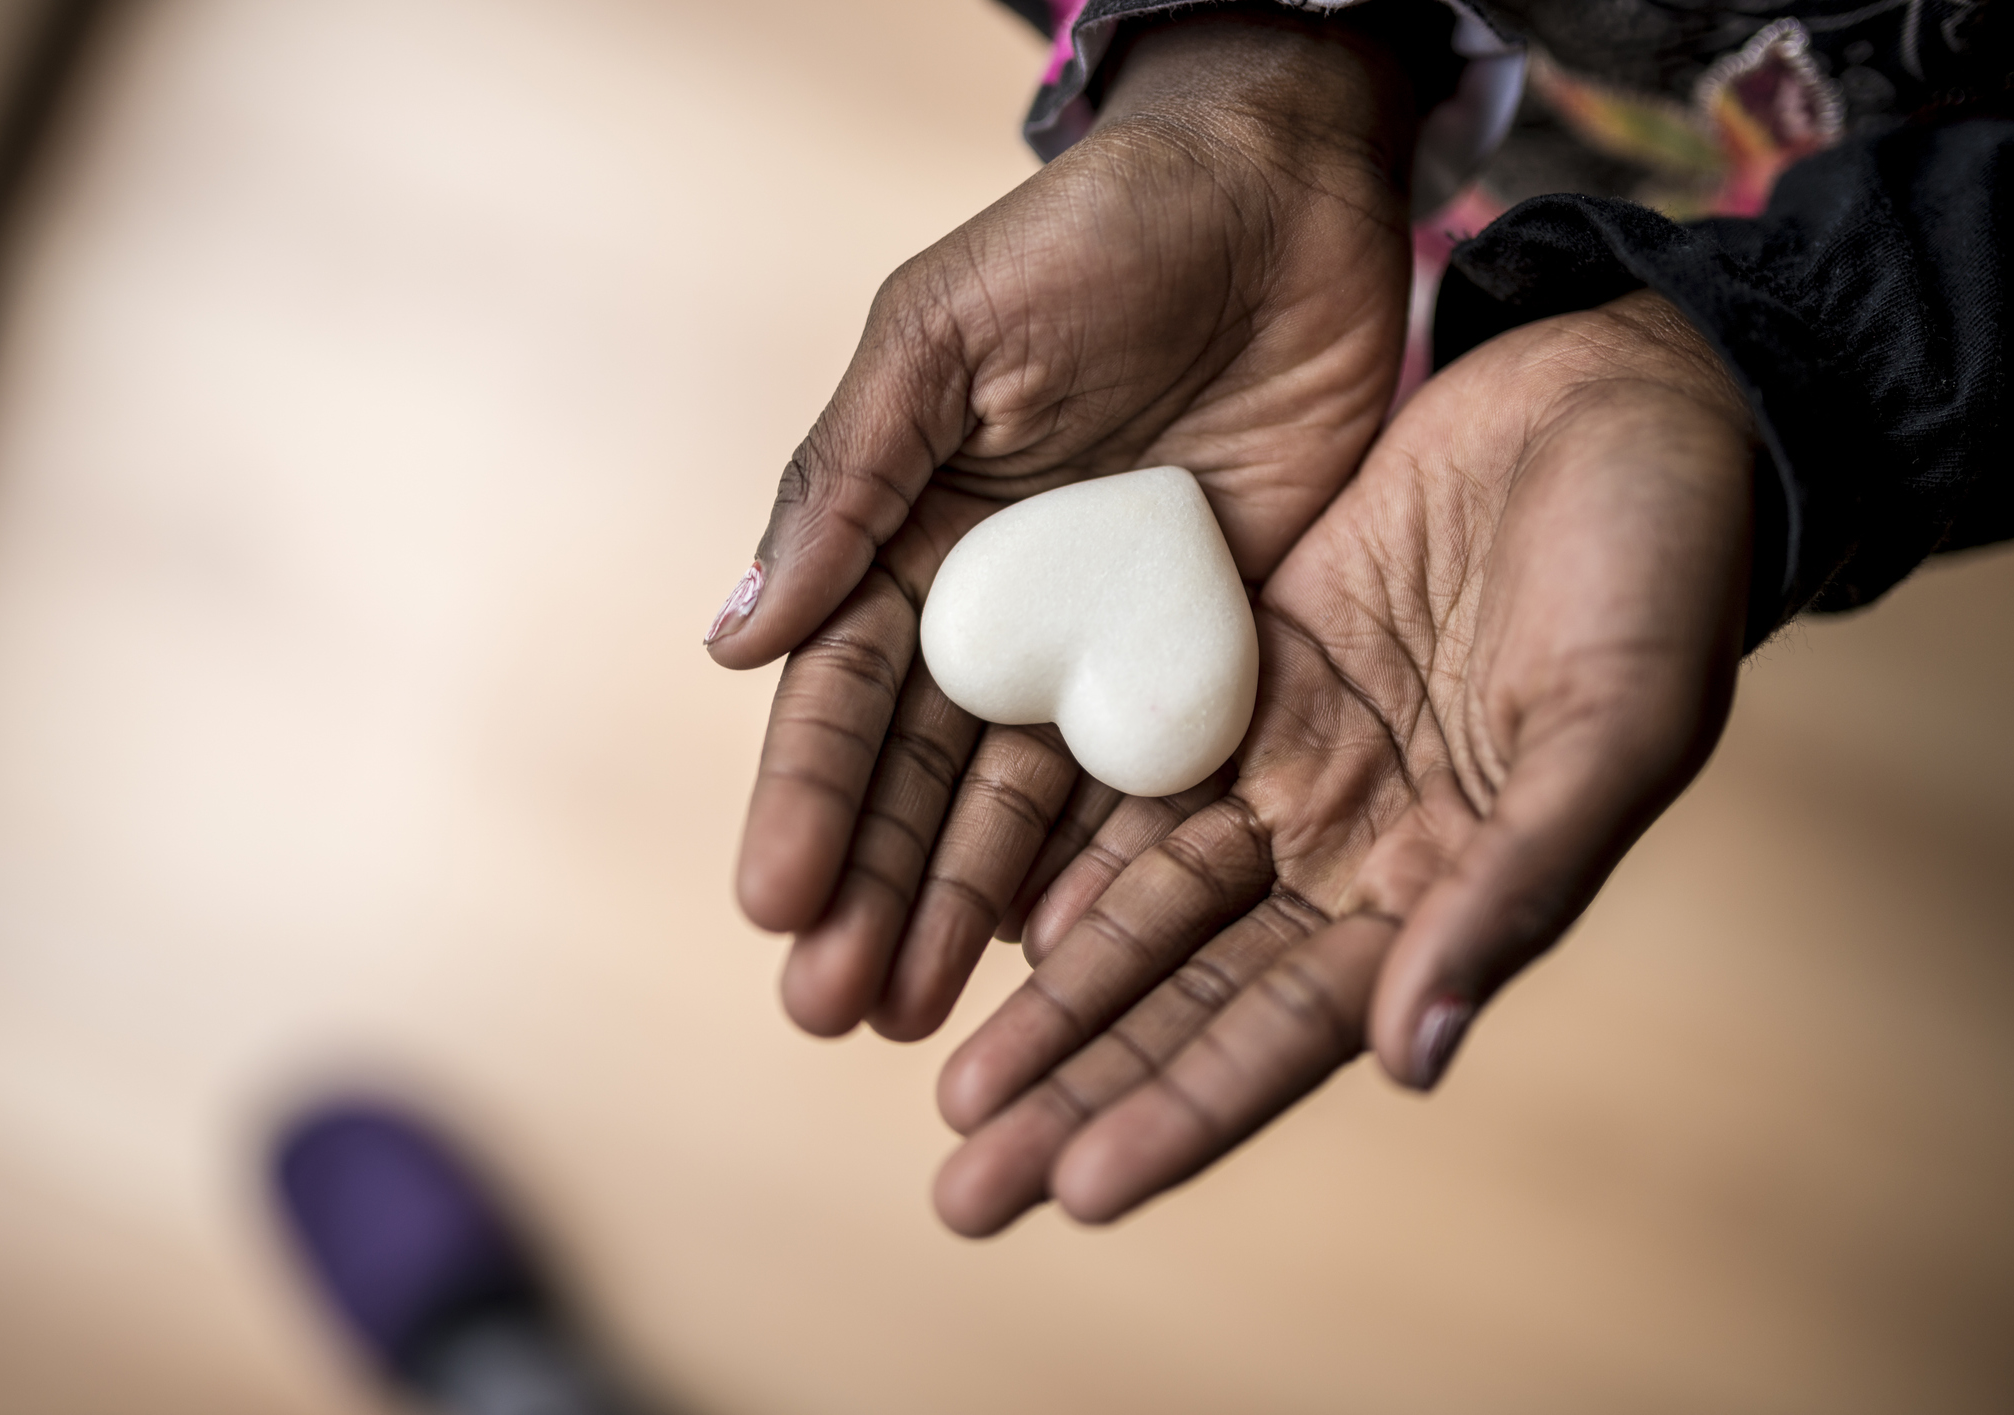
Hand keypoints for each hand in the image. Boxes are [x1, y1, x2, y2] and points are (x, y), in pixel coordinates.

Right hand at [710, 8, 1421, 1039]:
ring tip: (925, 1017)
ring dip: (970, 907)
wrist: (1281, 196)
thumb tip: (732, 639)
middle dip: (875, 891)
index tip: (773, 907)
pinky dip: (1111, 863)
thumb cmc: (1091, 240)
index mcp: (908, 538)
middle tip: (837, 1011)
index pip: (841, 694)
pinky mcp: (1208, 652)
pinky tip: (1067, 949)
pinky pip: (1155, 775)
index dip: (805, 800)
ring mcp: (1101, 643)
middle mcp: (995, 612)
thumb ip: (847, 482)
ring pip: (1024, 804)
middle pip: (920, 778)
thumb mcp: (942, 341)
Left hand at [931, 291, 1760, 1234]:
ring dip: (1051, 998)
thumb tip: (1409, 1058)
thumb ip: (1515, 886)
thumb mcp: (1612, 724)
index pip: (1294, 1027)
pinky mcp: (1243, 668)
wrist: (1621, 399)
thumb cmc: (1660, 564)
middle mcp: (1354, 848)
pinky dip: (1062, 846)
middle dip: (1084, 1088)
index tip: (1080, 1189)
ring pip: (1146, 903)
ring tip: (949, 1088)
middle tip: (963, 1187)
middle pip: (1193, 993)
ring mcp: (1293, 764)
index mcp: (1449, 885)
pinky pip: (1133, 775)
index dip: (1189, 1108)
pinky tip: (985, 913)